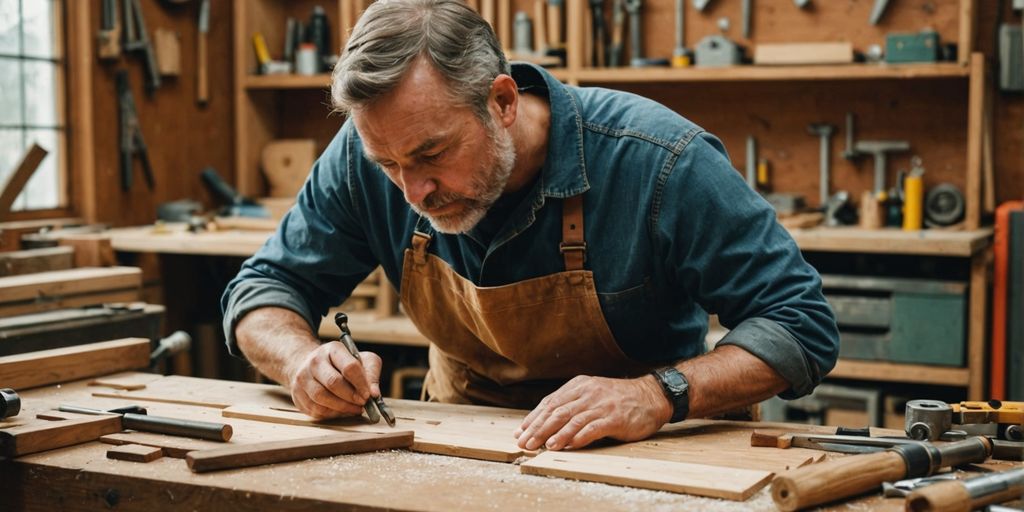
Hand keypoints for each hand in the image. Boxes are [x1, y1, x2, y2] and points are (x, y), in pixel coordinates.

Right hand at [286, 341, 382, 419]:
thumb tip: (375, 394)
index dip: (361, 383)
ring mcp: (303, 377)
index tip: (369, 395)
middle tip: (362, 403)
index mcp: (333, 349)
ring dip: (342, 407)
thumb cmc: (342, 363)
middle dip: (351, 396)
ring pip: (321, 397)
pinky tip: (341, 410)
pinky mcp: (297, 394)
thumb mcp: (361, 359)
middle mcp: (315, 361)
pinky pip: (315, 409)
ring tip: (354, 409)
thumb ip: (371, 373)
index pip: (349, 367)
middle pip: (333, 382)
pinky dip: (331, 413)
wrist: (313, 365)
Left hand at [513, 374, 671, 450]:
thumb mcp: (591, 394)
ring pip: (572, 419)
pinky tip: (568, 445)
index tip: (520, 432)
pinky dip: (578, 437)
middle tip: (525, 443)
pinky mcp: (614, 418)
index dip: (533, 418)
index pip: (550, 402)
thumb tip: (544, 424)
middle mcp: (588, 393)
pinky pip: (593, 428)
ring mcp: (601, 405)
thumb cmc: (617, 399)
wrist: (650, 396)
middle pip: (557, 411)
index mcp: (579, 386)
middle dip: (538, 428)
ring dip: (556, 434)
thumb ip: (570, 405)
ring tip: (544, 445)